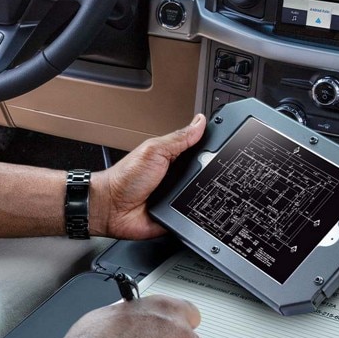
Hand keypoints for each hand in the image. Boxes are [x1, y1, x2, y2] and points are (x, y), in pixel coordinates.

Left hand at [92, 114, 206, 239]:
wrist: (110, 208)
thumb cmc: (125, 178)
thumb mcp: (154, 151)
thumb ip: (178, 138)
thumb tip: (199, 122)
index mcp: (172, 158)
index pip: (198, 150)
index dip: (211, 148)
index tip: (227, 144)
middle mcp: (176, 177)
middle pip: (204, 174)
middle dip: (211, 174)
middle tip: (211, 173)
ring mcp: (178, 197)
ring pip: (203, 195)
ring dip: (204, 194)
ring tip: (201, 192)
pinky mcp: (177, 215)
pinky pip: (194, 215)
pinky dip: (197, 213)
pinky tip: (196, 209)